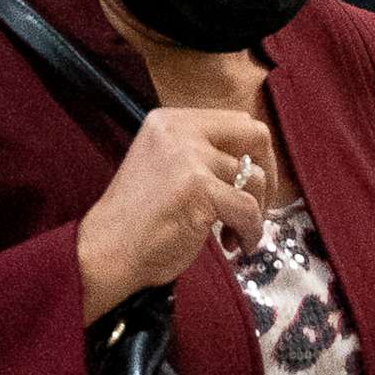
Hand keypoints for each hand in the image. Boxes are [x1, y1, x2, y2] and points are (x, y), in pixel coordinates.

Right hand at [76, 107, 275, 322]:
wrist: (105, 253)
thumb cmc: (137, 221)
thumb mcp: (166, 166)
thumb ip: (201, 154)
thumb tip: (252, 160)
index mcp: (169, 121)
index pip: (236, 121)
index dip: (255, 155)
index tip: (252, 185)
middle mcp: (178, 130)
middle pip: (255, 135)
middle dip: (268, 173)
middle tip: (261, 205)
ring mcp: (188, 158)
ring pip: (255, 180)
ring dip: (254, 214)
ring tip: (234, 235)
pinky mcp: (199, 189)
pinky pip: (249, 210)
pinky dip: (251, 232)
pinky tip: (235, 245)